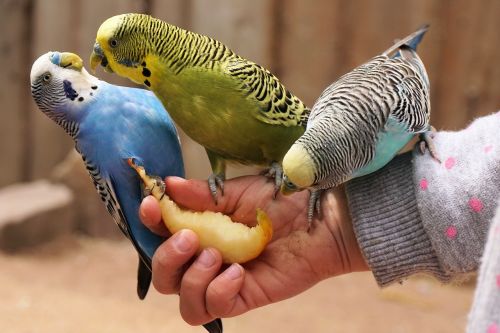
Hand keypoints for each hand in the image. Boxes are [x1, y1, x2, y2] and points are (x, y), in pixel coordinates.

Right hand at [139, 175, 366, 325]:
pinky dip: (217, 291)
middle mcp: (206, 257)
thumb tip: (169, 184)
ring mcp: (223, 280)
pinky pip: (213, 308)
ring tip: (218, 255)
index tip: (153, 205)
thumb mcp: (238, 192)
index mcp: (201, 228)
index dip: (150, 223)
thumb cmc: (281, 200)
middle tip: (192, 237)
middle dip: (167, 257)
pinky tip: (237, 273)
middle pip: (163, 274)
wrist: (319, 218)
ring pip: (183, 300)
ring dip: (191, 278)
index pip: (161, 233)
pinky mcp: (244, 297)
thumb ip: (202, 195)